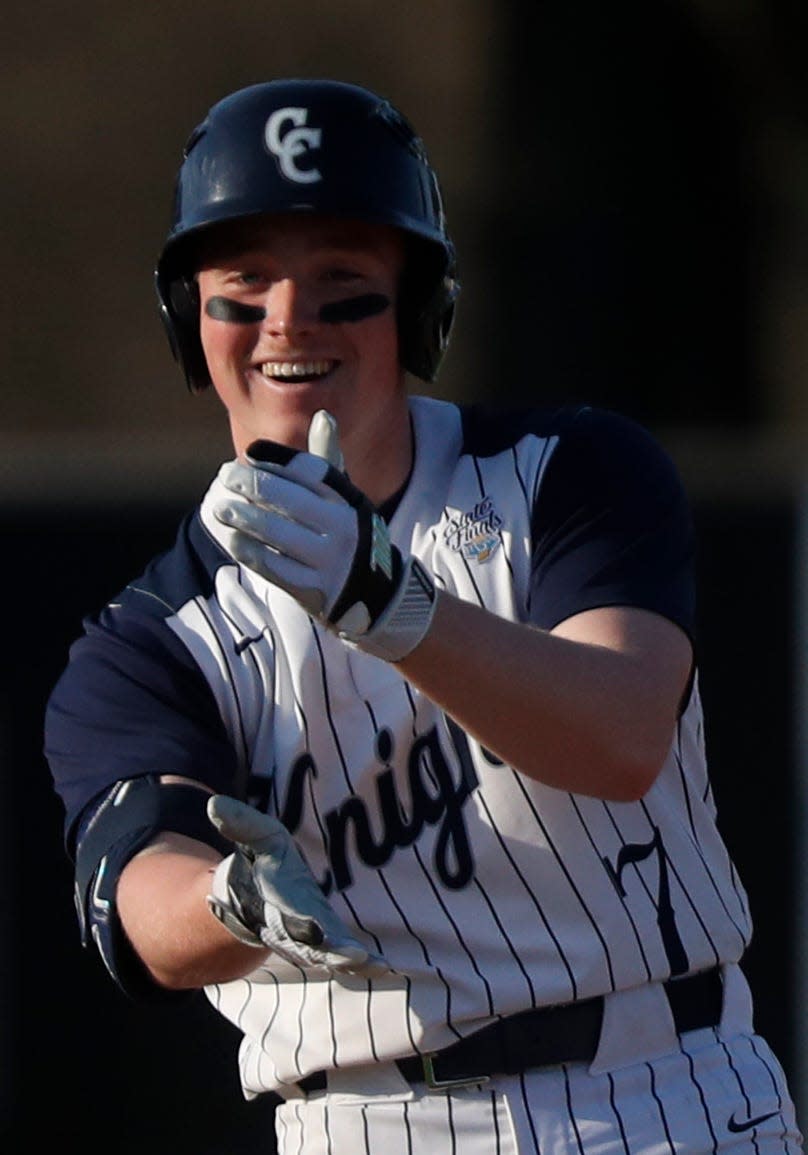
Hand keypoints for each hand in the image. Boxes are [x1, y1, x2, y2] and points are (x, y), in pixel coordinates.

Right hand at [206, 794, 388, 975]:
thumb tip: (214, 803)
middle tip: (355, 956)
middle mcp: (292, 931)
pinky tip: (384, 969)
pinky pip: (347, 960)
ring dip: (352, 963)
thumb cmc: (261, 862)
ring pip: (331, 958)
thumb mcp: (254, 837)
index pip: (285, 919)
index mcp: (274, 906)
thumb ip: (240, 823)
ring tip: (376, 967)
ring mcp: (313, 941)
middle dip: (332, 952)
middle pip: (312, 946)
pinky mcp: (331, 943)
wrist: (258, 895)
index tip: (315, 929)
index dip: (299, 926)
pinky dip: (364, 968)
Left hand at [212, 410, 435, 661]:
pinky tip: (232, 537)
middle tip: (226, 475)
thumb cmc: (346, 533)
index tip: (249, 454)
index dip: (275, 462)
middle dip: (253, 485)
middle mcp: (342, 529)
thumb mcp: (346, 499)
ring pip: (278, 533)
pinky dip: (249, 549)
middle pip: (290, 500)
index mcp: (348, 501)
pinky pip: (274, 566)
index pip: (308, 474)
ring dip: (244, 517)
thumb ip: (328, 461)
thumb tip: (323, 416)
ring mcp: (329, 561)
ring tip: (221, 506)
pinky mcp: (314, 589)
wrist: (374, 593)